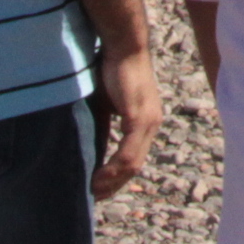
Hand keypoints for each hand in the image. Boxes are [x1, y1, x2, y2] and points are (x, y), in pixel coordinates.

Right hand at [88, 41, 161, 199]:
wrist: (121, 45)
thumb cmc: (111, 71)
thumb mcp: (105, 106)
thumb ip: (103, 128)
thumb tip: (92, 151)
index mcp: (145, 121)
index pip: (134, 158)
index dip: (117, 177)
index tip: (99, 190)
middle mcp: (151, 123)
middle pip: (135, 166)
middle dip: (114, 185)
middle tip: (93, 198)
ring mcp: (147, 121)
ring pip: (133, 164)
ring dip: (112, 182)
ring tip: (93, 192)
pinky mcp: (138, 117)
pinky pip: (128, 153)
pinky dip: (113, 169)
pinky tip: (98, 178)